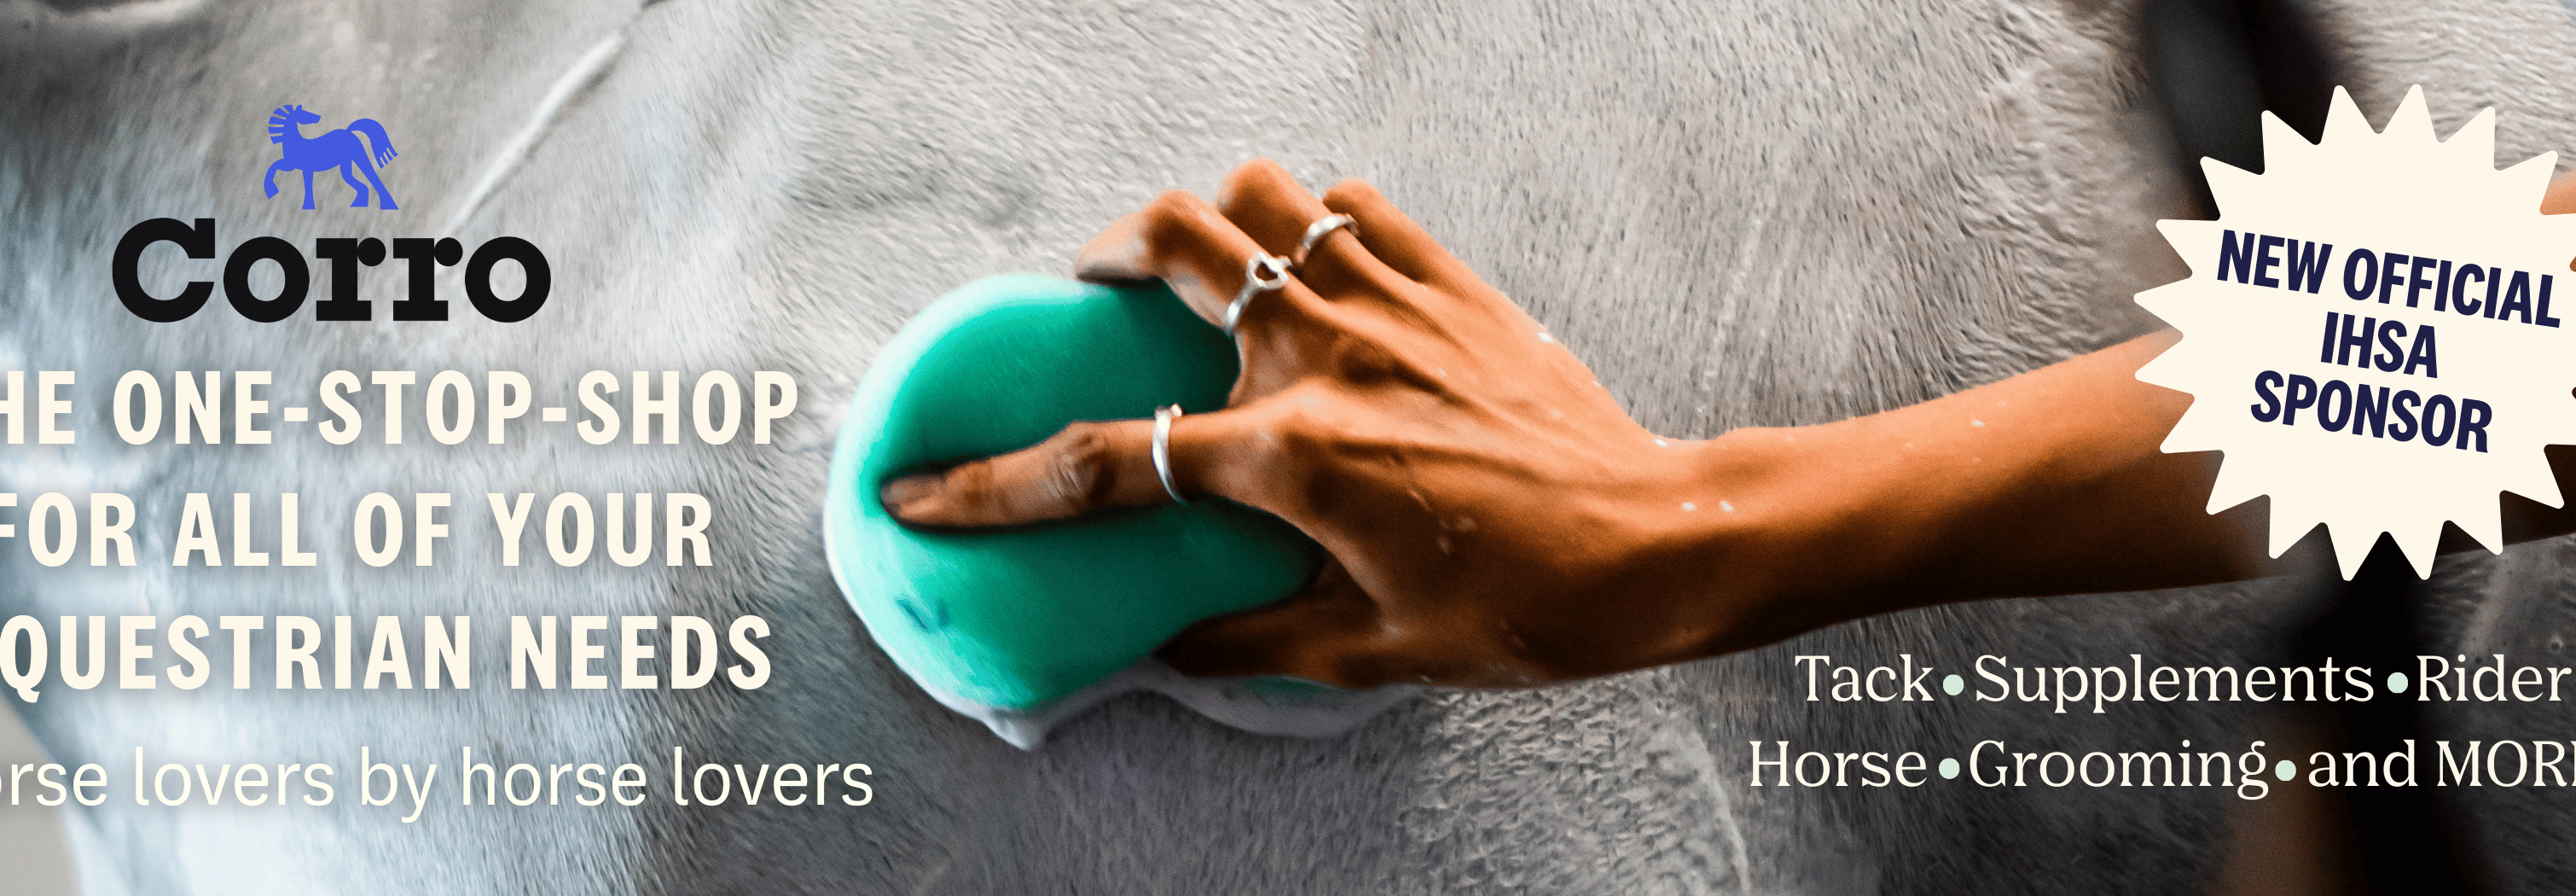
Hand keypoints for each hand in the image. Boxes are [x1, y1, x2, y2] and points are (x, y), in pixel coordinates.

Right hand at [882, 160, 1811, 687]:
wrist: (1655, 542)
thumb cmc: (1521, 606)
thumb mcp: (1371, 647)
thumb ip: (1250, 642)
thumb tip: (1164, 653)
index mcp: (1291, 457)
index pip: (1106, 459)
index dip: (994, 483)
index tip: (919, 490)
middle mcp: (1326, 355)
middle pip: (1175, 246)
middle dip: (1108, 254)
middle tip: (1095, 284)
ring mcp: (1390, 303)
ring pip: (1261, 195)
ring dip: (1211, 213)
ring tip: (1198, 251)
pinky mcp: (1450, 279)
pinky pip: (1353, 204)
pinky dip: (1309, 215)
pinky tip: (1306, 255)